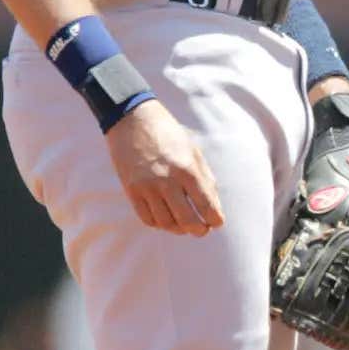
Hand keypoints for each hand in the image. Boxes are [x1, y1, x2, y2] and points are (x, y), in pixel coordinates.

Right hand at [105, 99, 223, 235]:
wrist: (132, 119)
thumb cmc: (168, 134)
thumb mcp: (193, 151)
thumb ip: (205, 178)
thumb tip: (214, 206)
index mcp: (187, 169)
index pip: (207, 205)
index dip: (215, 220)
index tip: (217, 222)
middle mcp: (167, 180)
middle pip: (187, 220)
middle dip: (199, 230)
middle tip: (202, 230)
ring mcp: (147, 186)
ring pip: (166, 223)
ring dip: (179, 229)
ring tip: (184, 225)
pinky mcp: (131, 190)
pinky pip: (147, 218)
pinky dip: (159, 224)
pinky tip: (166, 218)